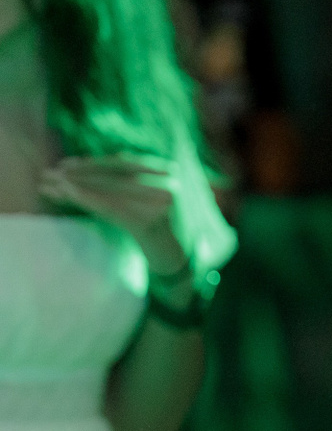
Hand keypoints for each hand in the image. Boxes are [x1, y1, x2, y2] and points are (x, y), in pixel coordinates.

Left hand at [38, 156, 189, 277]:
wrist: (183, 266)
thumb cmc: (164, 234)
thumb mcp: (153, 202)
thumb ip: (134, 183)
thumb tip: (89, 168)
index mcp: (171, 173)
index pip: (124, 163)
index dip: (92, 163)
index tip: (65, 165)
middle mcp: (169, 183)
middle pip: (114, 173)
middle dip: (78, 173)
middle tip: (49, 174)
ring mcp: (161, 202)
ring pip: (109, 188)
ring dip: (75, 185)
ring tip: (49, 186)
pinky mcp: (150, 222)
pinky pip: (111, 207)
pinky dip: (86, 199)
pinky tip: (66, 195)